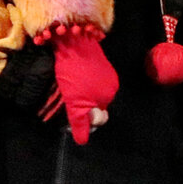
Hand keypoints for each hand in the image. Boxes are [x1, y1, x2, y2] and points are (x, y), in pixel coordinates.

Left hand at [49, 26, 117, 144]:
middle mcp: (111, 88)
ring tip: (73, 90)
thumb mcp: (73, 100)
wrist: (74, 42)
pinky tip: (77, 80)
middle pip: (99, 107)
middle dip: (88, 109)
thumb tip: (82, 141)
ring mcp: (109, 76)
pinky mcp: (104, 66)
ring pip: (98, 95)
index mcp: (106, 97)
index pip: (99, 119)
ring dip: (87, 97)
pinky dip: (88, 85)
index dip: (88, 121)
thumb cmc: (72, 72)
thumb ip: (80, 121)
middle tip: (71, 103)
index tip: (75, 119)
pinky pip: (97, 82)